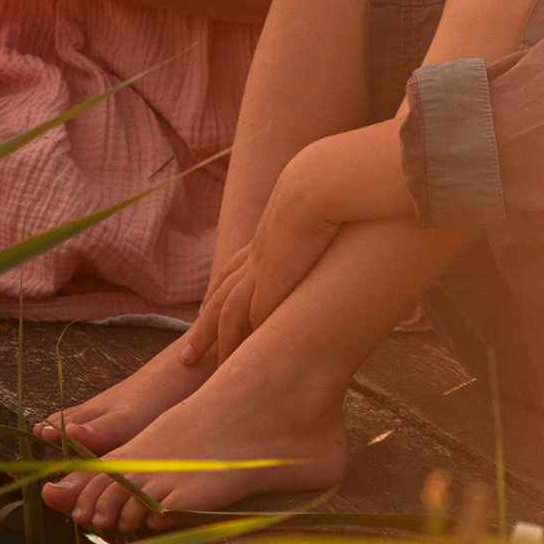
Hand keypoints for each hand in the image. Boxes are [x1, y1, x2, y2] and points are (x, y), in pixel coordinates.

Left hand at [184, 125, 412, 363]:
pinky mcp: (269, 284)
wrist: (323, 181)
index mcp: (271, 235)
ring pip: (223, 309)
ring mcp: (260, 268)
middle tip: (188, 346)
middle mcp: (258, 253)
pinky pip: (243, 319)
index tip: (211, 304)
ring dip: (210, 336)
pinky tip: (234, 359)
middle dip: (203, 319)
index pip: (238, 267)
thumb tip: (355, 233)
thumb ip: (336, 228)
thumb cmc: (339, 189)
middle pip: (220, 290)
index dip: (225, 287)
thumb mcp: (333, 211)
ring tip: (194, 362)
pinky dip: (236, 340)